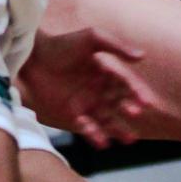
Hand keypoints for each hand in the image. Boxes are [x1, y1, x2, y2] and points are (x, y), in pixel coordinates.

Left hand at [17, 24, 151, 150]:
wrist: (34, 57)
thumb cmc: (63, 44)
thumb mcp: (92, 38)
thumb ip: (116, 47)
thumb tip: (142, 56)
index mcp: (107, 72)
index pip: (127, 84)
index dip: (137, 93)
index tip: (146, 102)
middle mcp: (99, 90)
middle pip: (119, 103)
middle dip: (129, 110)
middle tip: (135, 113)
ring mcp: (87, 103)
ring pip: (107, 120)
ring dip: (118, 130)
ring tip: (129, 139)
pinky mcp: (72, 114)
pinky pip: (87, 127)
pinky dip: (95, 135)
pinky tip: (103, 143)